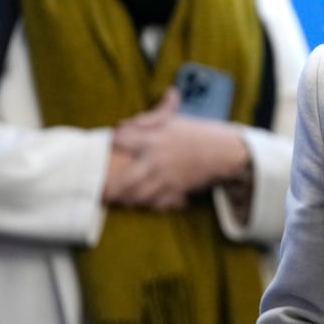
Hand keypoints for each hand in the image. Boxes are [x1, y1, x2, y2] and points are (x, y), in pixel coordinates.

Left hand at [109, 90, 252, 211]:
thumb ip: (148, 118)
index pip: (122, 139)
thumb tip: (122, 121)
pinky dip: (149, 205)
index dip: (113, 142)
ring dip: (127, 199)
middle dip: (110, 188)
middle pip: (125, 180)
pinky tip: (144, 202)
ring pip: (138, 196)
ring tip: (120, 198)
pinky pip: (156, 204)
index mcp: (153, 139)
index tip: (108, 145)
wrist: (222, 151)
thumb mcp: (173, 120)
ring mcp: (166, 178)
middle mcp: (156, 160)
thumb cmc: (196, 133)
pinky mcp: (176, 191)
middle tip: (100, 192)